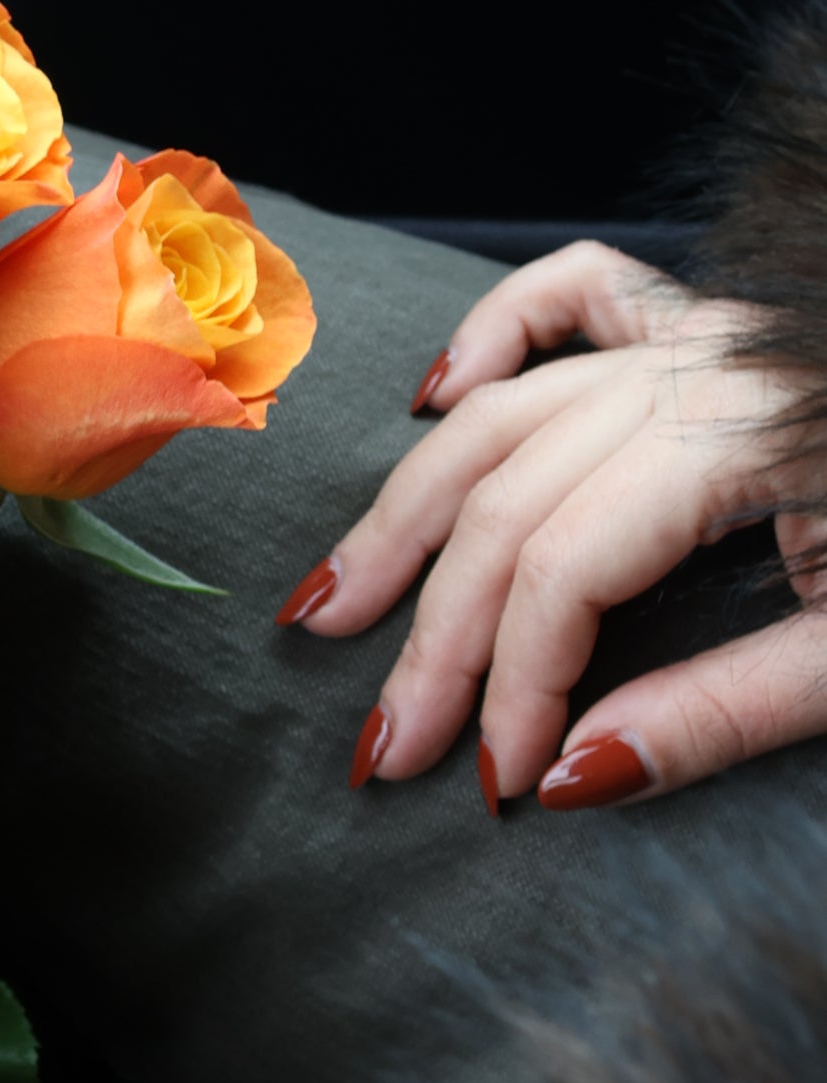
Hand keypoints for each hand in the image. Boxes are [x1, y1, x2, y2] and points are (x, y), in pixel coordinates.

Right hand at [277, 241, 826, 807]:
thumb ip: (726, 712)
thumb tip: (569, 778)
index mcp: (750, 436)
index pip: (567, 565)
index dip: (511, 681)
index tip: (497, 786)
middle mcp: (706, 366)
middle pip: (511, 497)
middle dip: (435, 631)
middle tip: (380, 745)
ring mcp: (707, 332)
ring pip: (508, 409)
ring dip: (412, 511)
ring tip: (333, 603)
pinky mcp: (717, 325)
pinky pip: (579, 296)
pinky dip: (498, 335)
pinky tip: (432, 397)